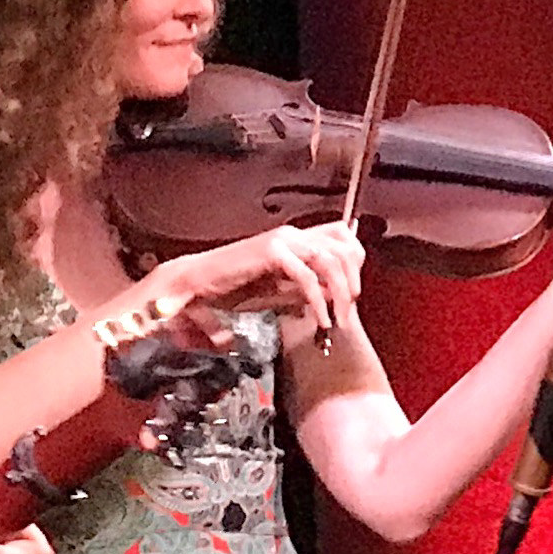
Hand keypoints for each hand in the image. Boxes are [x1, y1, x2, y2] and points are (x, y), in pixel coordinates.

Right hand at [158, 220, 365, 330]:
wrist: (198, 282)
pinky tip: (319, 319)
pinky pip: (306, 275)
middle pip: (343, 245)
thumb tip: (332, 297)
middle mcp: (293, 234)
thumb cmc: (233, 287)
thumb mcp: (278, 290)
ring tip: (337, 318)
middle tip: (348, 310)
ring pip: (330, 259)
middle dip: (353, 280)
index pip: (342, 237)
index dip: (354, 263)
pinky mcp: (272, 252)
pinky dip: (318, 300)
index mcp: (295, 239)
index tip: (351, 293)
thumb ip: (304, 290)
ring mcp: (283, 240)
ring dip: (340, 292)